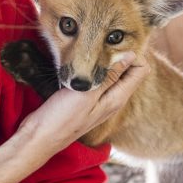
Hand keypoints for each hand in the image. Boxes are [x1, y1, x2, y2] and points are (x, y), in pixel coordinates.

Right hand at [17, 52, 148, 152]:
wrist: (41, 136)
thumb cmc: (63, 118)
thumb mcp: (87, 93)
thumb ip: (110, 75)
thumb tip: (130, 56)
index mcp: (118, 98)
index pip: (141, 70)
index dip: (132, 54)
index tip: (112, 46)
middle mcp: (113, 98)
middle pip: (128, 70)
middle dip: (118, 55)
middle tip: (98, 46)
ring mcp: (100, 99)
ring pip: (111, 73)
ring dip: (103, 61)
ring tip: (88, 54)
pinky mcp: (86, 98)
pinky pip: (97, 78)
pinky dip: (92, 68)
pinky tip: (80, 64)